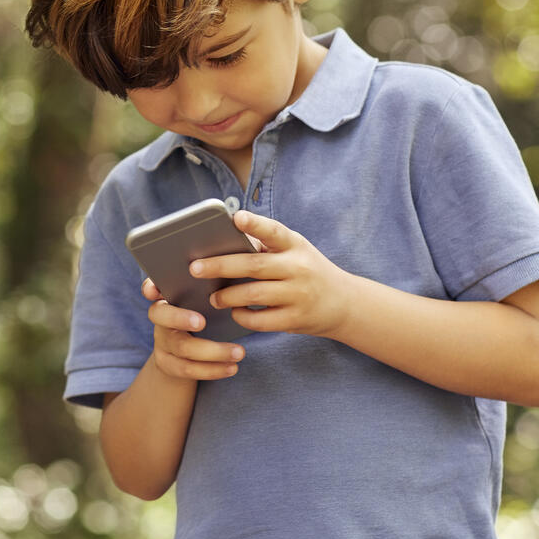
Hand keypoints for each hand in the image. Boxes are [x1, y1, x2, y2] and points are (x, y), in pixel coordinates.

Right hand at [141, 278, 243, 380]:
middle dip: (180, 317)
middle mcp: (160, 318)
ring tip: (240, 352)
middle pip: (161, 316)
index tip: (154, 290)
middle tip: (202, 321)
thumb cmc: (202, 315)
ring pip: (182, 347)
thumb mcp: (203, 300)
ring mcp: (161, 343)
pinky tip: (232, 367)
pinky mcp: (168, 364)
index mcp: (167, 297)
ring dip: (213, 351)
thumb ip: (210, 286)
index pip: (151, 287)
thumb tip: (235, 266)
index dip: (150, 288)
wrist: (183, 355)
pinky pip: (188, 369)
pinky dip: (213, 369)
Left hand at [189, 211, 355, 336]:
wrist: (345, 303)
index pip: (274, 231)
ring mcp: (298, 294)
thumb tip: (219, 246)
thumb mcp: (295, 251)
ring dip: (227, 296)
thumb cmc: (307, 271)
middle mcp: (298, 267)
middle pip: (253, 265)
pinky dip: (243, 316)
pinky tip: (235, 312)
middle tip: (194, 268)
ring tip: (213, 297)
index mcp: (295, 245)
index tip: (236, 217)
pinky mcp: (296, 318)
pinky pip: (261, 320)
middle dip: (220, 266)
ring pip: (253, 294)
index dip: (255, 224)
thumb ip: (265, 247)